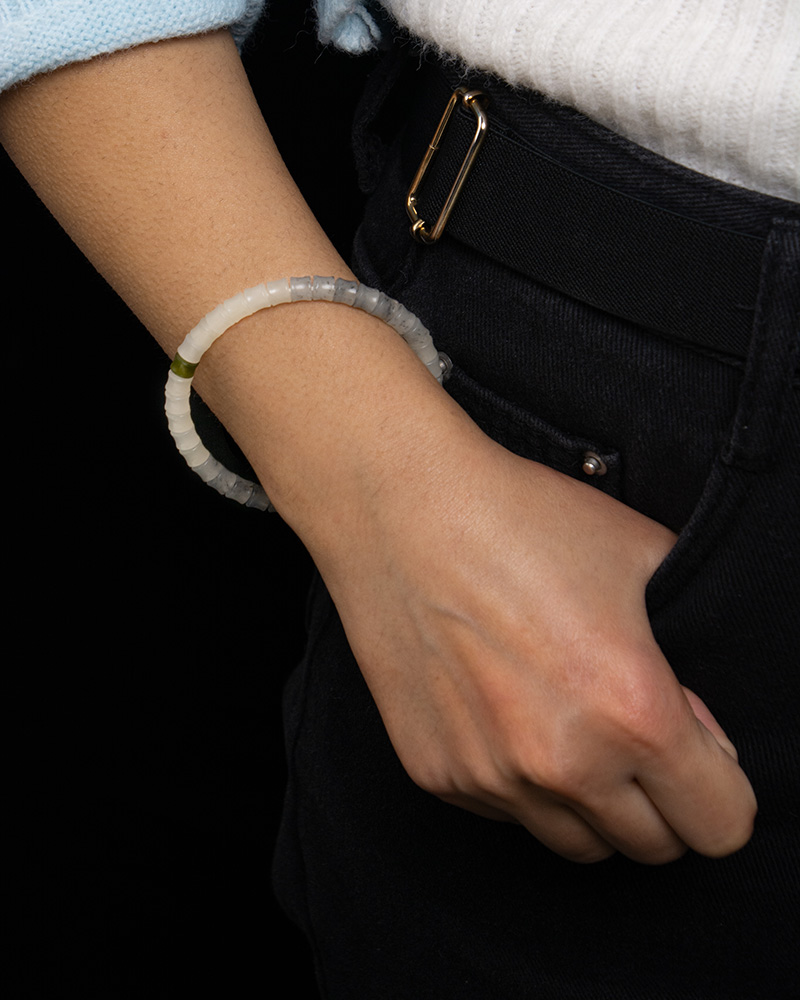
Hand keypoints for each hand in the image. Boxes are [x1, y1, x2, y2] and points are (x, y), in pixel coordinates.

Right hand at [307, 423, 756, 864]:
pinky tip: (503, 710)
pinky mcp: (434, 773)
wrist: (403, 511)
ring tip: (568, 724)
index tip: (700, 756)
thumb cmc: (523, 521)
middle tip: (634, 735)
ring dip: (590, 802)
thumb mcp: (644, 561)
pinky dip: (519, 782)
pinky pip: (503, 811)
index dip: (723, 790)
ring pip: (575, 842)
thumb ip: (692, 664)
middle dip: (661, 801)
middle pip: (651, 848)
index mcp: (631, 713)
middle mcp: (561, 764)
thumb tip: (701, 730)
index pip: (720, 825)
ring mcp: (490, 777)